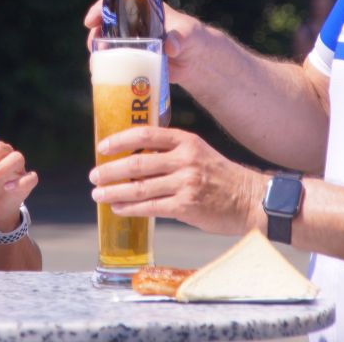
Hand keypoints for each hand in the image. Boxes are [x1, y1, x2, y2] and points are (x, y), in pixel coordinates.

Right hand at [83, 0, 217, 88]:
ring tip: (96, 64)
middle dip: (95, 34)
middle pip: (106, 26)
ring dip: (98, 53)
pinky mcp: (134, 62)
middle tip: (93, 46)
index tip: (91, 20)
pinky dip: (107, 69)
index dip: (100, 9)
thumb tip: (170, 46)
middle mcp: (133, 26)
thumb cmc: (192, 38)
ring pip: (108, 45)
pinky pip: (116, 64)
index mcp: (143, 11)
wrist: (196, 61)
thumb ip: (181, 37)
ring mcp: (132, 45)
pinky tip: (101, 77)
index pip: (117, 4)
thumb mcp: (188, 33)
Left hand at [88, 126, 266, 235]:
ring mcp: (185, 183)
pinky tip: (119, 209)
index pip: (146, 134)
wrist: (250, 199)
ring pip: (139, 188)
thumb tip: (136, 159)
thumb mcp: (199, 153)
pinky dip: (130, 208)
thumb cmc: (222, 176)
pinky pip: (150, 207)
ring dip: (114, 192)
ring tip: (98, 194)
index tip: (102, 147)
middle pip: (137, 163)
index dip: (120, 139)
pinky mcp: (186, 206)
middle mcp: (184, 159)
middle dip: (110, 170)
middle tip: (94, 175)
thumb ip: (172, 152)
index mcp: (186, 141)